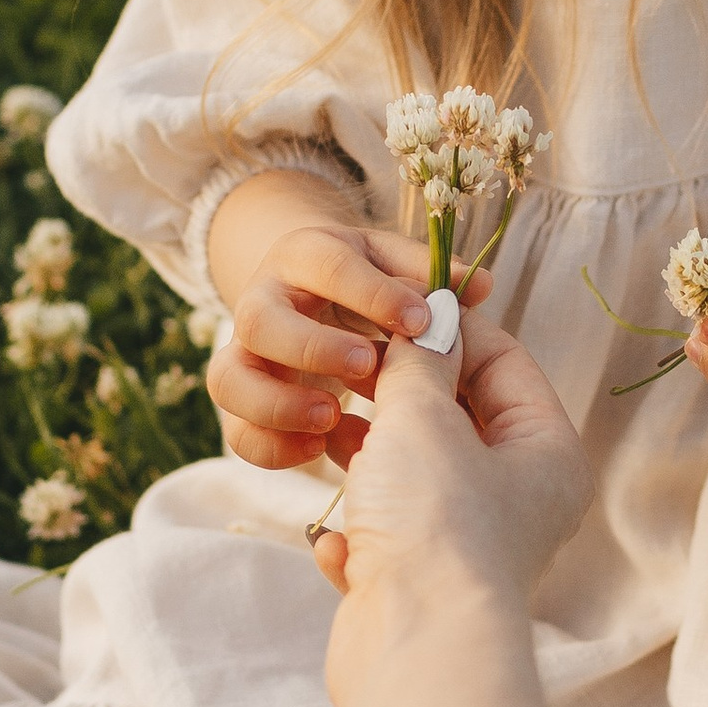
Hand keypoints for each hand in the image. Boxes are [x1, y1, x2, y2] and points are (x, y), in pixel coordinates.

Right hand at [205, 207, 492, 471]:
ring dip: (279, 402)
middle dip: (315, 348)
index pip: (332, 266)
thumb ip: (432, 283)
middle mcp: (265, 301)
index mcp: (309, 256)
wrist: (317, 307)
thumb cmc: (374, 288)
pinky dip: (273, 446)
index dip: (375, 294)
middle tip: (368, 367)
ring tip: (334, 419)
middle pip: (258, 319)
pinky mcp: (245, 408)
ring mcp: (248, 357)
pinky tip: (322, 450)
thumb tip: (479, 285)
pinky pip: (237, 433)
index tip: (421, 322)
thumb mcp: (400, 270)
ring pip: (228, 379)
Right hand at [316, 310, 591, 666]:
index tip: (392, 310)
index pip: (504, 364)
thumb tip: (429, 319)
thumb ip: (419, 364)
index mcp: (547, 454)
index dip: (447, 330)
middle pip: (457, 420)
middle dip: (397, 397)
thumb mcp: (422, 420)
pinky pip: (385, 541)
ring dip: (366, 462)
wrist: (416, 652)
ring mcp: (469, 546)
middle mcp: (519, 500)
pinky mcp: (423, 588)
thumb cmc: (436, 527)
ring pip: (412, 479)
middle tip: (348, 369)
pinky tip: (339, 544)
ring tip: (327, 439)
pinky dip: (358, 536)